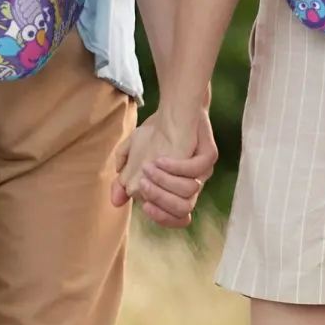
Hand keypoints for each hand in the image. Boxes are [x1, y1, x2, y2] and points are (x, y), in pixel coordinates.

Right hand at [111, 108, 216, 228]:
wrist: (175, 107)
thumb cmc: (156, 134)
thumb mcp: (133, 155)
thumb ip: (124, 179)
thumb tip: (116, 202)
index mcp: (178, 190)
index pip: (176, 217)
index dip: (161, 217)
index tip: (144, 207)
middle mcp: (192, 184)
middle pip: (183, 209)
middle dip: (160, 199)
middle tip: (142, 184)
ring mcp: (203, 171)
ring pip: (190, 192)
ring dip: (166, 182)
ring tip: (148, 168)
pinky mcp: (209, 155)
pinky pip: (196, 169)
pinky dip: (176, 167)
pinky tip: (160, 159)